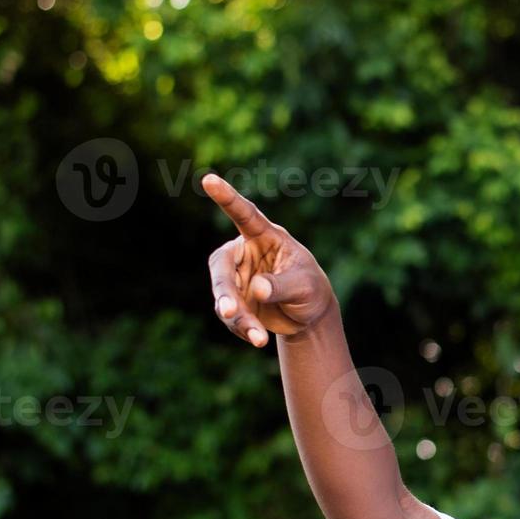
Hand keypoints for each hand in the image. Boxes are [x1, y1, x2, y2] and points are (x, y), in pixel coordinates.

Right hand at [204, 173, 336, 346]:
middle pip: (222, 267)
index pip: (244, 215)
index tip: (208, 179)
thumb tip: (255, 289)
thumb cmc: (310, 289)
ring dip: (238, 318)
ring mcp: (235, 277)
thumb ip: (281, 285)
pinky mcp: (232, 299)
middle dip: (225, 291)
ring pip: (223, 295)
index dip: (227, 198)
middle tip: (230, 312)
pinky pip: (228, 315)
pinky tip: (259, 339)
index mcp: (265, 237)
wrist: (307, 315)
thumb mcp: (304, 286)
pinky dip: (242, 328)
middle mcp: (244, 253)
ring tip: (259, 339)